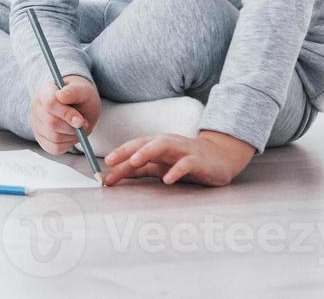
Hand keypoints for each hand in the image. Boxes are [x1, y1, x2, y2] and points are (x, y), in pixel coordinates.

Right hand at [29, 75, 99, 155]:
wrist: (79, 105)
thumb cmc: (80, 97)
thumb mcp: (83, 90)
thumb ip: (74, 92)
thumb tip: (62, 96)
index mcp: (45, 91)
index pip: (50, 103)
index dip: (66, 114)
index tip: (81, 121)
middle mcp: (36, 107)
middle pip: (51, 123)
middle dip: (72, 127)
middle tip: (83, 124)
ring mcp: (36, 123)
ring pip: (53, 137)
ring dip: (71, 136)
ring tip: (78, 128)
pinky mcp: (40, 138)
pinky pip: (54, 148)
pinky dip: (67, 145)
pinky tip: (71, 135)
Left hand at [101, 130, 255, 187]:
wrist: (220, 157)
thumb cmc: (186, 161)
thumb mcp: (161, 165)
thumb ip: (141, 168)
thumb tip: (117, 173)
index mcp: (156, 145)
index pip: (133, 148)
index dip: (117, 158)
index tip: (102, 171)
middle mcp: (167, 144)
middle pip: (143, 143)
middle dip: (126, 151)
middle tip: (110, 161)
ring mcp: (182, 150)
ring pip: (162, 145)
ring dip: (146, 152)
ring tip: (133, 162)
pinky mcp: (198, 161)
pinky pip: (186, 163)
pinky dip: (176, 170)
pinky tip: (168, 179)